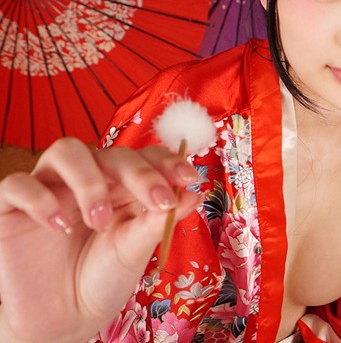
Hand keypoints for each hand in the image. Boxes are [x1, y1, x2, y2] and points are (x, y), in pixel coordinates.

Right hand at [0, 137, 201, 342]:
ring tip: (99, 220)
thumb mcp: (135, 250)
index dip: (166, 160)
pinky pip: (18, 184)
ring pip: (65, 151)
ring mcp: (51, 188)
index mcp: (123, 185)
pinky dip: (40, 199)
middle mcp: (89, 179)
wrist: (64, 318)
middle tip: (155, 203)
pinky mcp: (13, 207)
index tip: (188, 178)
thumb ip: (158, 221)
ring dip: (89, 181)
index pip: (145, 156)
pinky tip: (59, 227)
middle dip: (139, 174)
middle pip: (111, 152)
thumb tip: (193, 193)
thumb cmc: (103, 279)